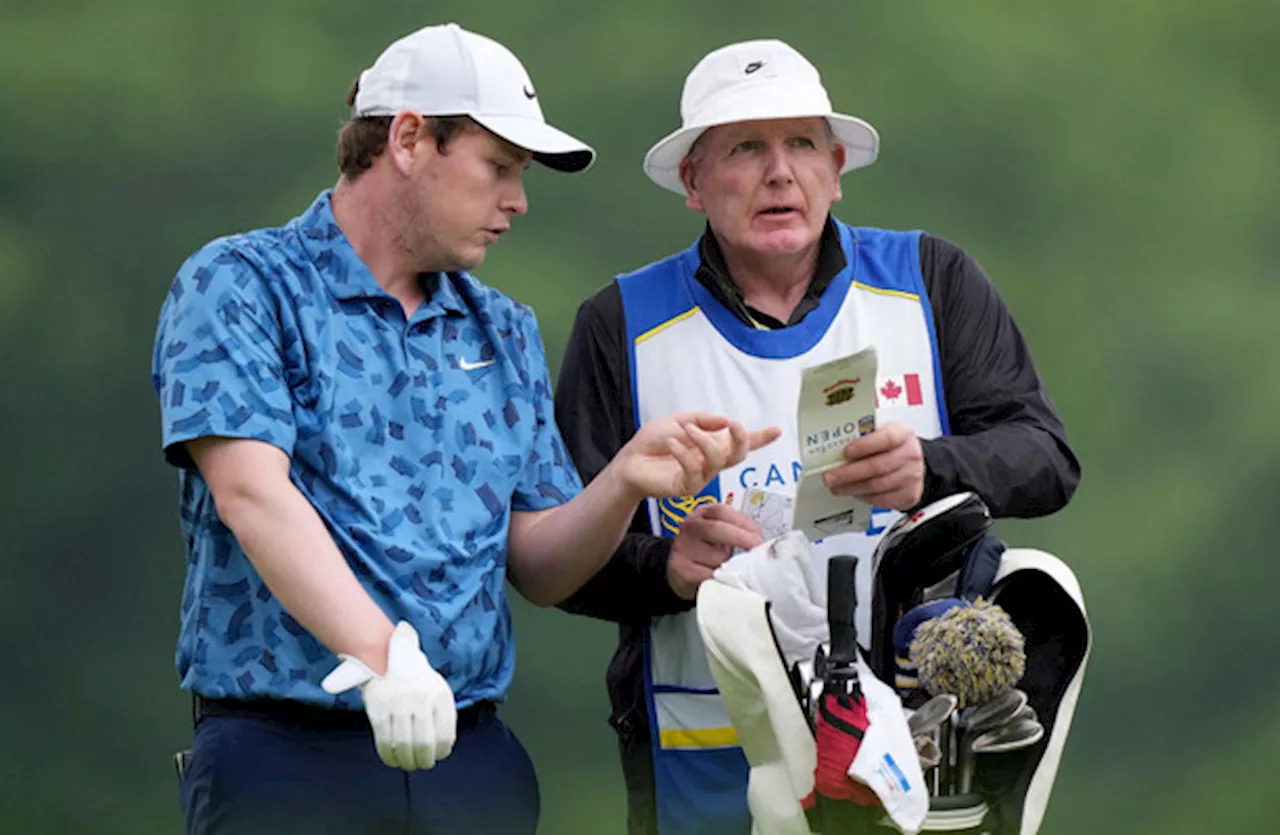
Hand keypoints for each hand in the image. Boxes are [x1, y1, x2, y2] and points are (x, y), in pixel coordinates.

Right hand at [321, 621, 456, 770]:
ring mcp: (398, 704)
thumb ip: (444, 715)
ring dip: (406, 761)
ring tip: (408, 764)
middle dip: (424, 761)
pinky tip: (392, 759)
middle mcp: (420, 699)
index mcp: (439, 695)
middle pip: (425, 744)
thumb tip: (444, 747)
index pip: (445, 734)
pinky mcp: (378, 709)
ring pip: (404, 745)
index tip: (438, 756)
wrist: (386, 655)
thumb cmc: (416, 679)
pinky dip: (389, 756)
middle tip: (423, 764)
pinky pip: (384, 741)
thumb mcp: (437, 688)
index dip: (442, 751)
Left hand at [616, 412, 780, 499]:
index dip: (760, 438)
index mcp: (710, 444)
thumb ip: (702, 420)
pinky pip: (694, 471)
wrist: (629, 461)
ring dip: (704, 441)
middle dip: (742, 439)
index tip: (777, 430)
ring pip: (718, 460)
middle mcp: (709, 461)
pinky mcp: (687, 488)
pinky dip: (684, 454)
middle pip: (738, 454)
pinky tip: (672, 445)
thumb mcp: (678, 420)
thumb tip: (726, 421)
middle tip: (735, 426)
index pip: (740, 442)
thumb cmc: (652, 442)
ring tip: (687, 431)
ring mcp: (700, 476)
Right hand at [667, 504, 764, 598]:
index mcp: (702, 514)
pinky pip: (709, 576)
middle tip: (757, 549)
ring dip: (731, 565)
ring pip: (716, 557)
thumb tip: (762, 541)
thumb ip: (737, 531)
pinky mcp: (681, 570)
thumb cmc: (706, 551)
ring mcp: (683, 548)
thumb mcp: (719, 534)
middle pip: (716, 529)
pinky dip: (722, 579)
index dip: (743, 523)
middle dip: (741, 539)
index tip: (759, 536)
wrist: (680, 571)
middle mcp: (690, 527)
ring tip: (734, 569)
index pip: (721, 511)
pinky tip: (725, 580)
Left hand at [821, 422, 923, 510]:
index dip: (865, 446)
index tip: (846, 452)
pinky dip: (863, 497)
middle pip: (877, 466)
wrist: (912, 464)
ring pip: (876, 485)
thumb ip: (862, 436)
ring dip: (852, 487)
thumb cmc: (891, 446)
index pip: (886, 438)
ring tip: (835, 486)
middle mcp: (910, 455)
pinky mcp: (908, 495)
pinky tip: (852, 492)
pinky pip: (881, 499)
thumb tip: (834, 445)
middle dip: (849, 473)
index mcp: (902, 434)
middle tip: (830, 476)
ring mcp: (911, 476)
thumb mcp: (880, 432)